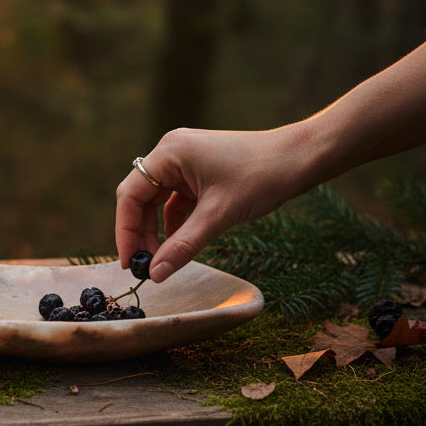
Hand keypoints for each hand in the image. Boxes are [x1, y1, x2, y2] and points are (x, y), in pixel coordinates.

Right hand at [115, 126, 309, 281]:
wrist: (300, 159)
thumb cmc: (261, 177)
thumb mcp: (218, 216)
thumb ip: (183, 246)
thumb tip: (155, 274)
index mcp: (169, 153)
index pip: (130, 194)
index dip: (125, 231)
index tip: (130, 263)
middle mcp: (171, 151)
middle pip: (140, 197)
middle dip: (141, 233)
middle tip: (145, 266)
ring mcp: (185, 160)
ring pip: (157, 200)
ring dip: (157, 229)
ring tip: (161, 260)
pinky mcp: (199, 169)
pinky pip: (176, 199)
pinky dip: (174, 221)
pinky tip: (179, 243)